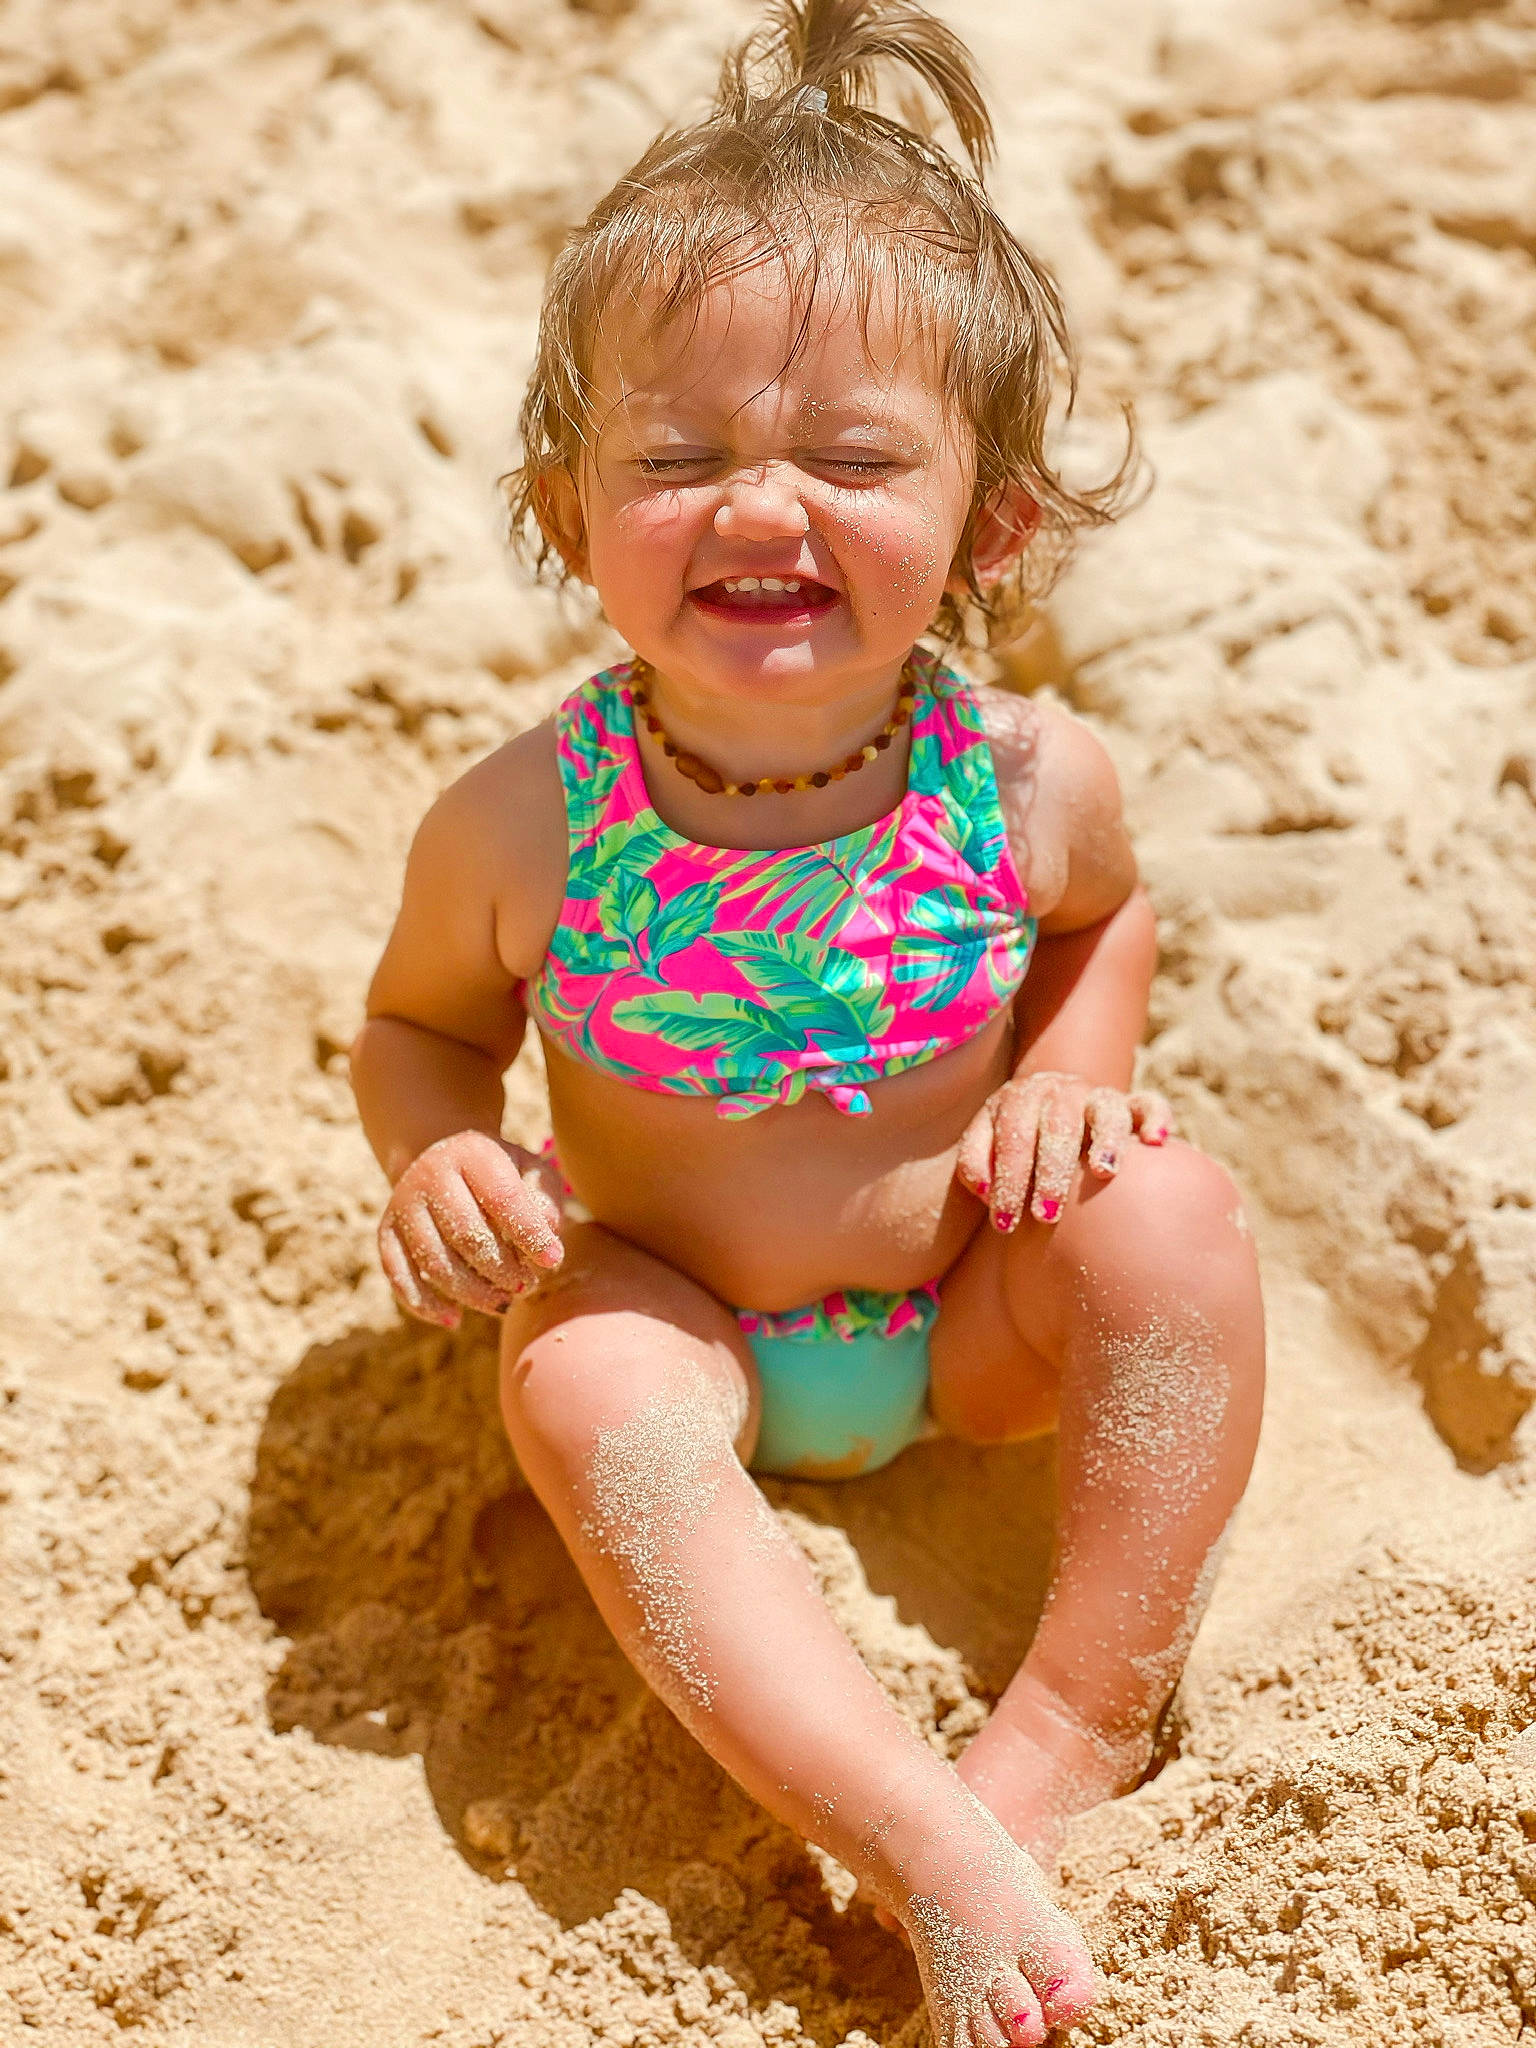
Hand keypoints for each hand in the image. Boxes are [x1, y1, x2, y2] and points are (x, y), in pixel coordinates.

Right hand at [378, 1130, 564, 1327]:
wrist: (442, 1158)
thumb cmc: (500, 1173)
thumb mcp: (530, 1171)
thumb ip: (544, 1197)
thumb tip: (547, 1233)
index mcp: (472, 1153)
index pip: (503, 1198)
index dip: (530, 1234)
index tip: (553, 1260)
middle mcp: (430, 1174)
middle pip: (466, 1234)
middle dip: (502, 1269)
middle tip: (527, 1286)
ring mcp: (403, 1204)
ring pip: (434, 1262)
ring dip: (472, 1293)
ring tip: (503, 1304)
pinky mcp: (386, 1231)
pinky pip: (399, 1275)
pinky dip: (424, 1304)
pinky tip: (455, 1319)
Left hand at [956, 1071, 1172, 1230]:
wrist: (1048, 1106)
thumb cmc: (1012, 1139)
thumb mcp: (984, 1142)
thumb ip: (973, 1161)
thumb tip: (984, 1189)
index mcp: (1020, 1098)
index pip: (1013, 1137)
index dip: (1007, 1180)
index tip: (1003, 1224)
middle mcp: (1060, 1092)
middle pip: (1059, 1125)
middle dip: (1052, 1172)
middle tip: (1046, 1216)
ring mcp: (1097, 1096)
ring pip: (1107, 1109)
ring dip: (1107, 1139)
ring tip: (1104, 1172)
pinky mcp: (1130, 1104)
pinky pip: (1149, 1103)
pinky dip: (1156, 1117)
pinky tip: (1156, 1141)